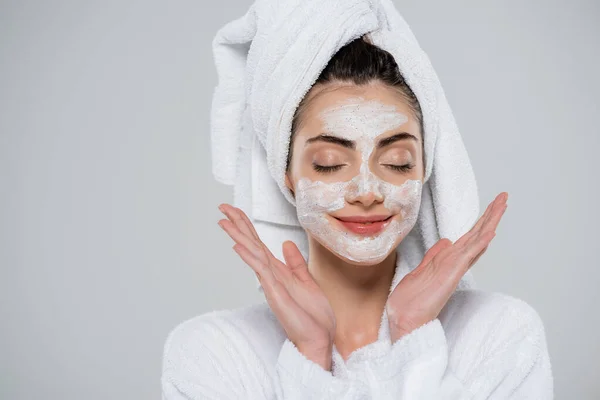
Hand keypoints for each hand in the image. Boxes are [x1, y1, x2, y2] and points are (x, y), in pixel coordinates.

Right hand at [217, 204, 335, 369]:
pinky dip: (250, 257)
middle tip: (221, 207)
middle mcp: (271, 275)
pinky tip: (238, 246)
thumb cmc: (313, 316)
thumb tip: (286, 244)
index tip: (234, 211)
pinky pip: (261, 271)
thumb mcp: (307, 282)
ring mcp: (271, 284)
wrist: (319, 339)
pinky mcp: (275, 293)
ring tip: (224, 221)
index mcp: (278, 271)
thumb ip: (296, 263)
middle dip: (237, 225)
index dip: (246, 226)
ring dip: (238, 237)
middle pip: (251, 244)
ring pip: (252, 254)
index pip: (258, 243)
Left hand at [386, 192, 508, 341]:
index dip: (480, 221)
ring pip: (476, 241)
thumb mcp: (421, 271)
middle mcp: (455, 263)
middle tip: (504, 197)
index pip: (469, 237)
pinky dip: (480, 243)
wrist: (405, 319)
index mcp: (448, 261)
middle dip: (490, 216)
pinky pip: (468, 256)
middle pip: (477, 235)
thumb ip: (434, 257)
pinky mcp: (451, 275)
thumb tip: (446, 242)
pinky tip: (491, 231)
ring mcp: (455, 269)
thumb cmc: (412, 300)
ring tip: (503, 204)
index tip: (491, 206)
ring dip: (490, 222)